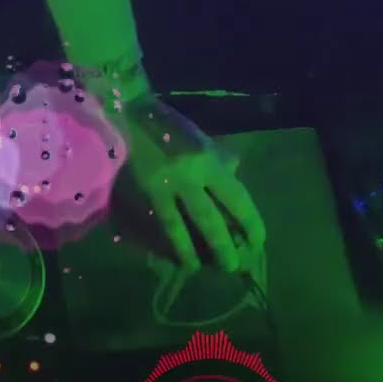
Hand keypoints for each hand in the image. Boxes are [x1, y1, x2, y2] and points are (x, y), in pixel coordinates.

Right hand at [114, 97, 265, 271]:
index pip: (236, 198)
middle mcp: (186, 176)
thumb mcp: (199, 138)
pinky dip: (163, 237)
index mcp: (206, 161)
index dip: (249, 222)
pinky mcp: (137, 191)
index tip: (257, 241)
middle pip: (208, 218)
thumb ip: (217, 160)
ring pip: (177, 225)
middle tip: (231, 267)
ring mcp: (159, 186)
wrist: (125, 114)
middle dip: (221, 245)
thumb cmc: (165, 124)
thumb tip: (233, 176)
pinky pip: (155, 219)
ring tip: (195, 267)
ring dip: (187, 249)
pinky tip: (167, 250)